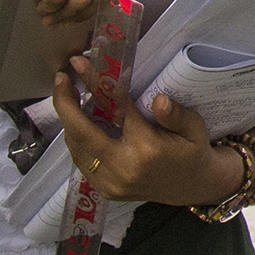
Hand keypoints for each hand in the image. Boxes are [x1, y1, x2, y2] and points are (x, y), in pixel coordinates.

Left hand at [52, 76, 240, 208]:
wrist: (192, 187)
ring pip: (77, 147)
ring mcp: (111, 183)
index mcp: (147, 149)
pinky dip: (76, 138)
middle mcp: (123, 168)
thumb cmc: (192, 152)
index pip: (116, 110)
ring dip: (68, 120)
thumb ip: (175, 114)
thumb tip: (158, 100)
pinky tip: (78, 121)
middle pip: (82, 133)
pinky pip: (82, 161)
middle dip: (66, 104)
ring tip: (67, 95)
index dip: (97, 84)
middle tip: (61, 78)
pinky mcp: (105, 189)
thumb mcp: (193, 128)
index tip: (80, 64)